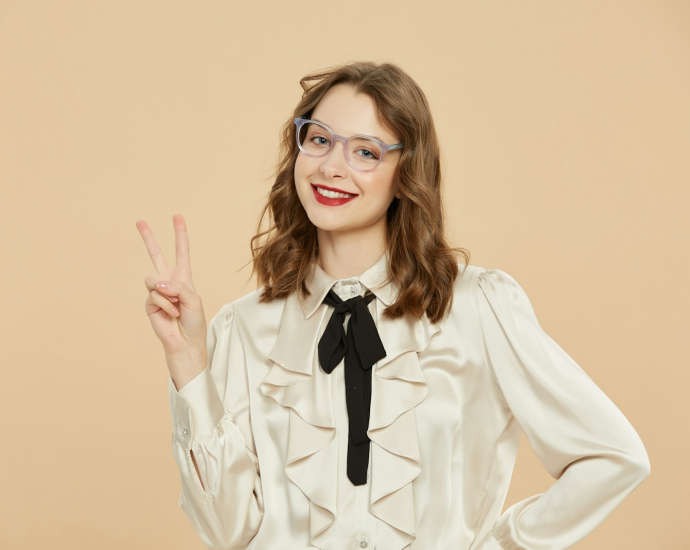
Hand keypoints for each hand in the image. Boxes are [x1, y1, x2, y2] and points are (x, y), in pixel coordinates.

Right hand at [136, 214, 206, 362]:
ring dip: (168, 294)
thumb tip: (157, 283)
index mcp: (184, 278)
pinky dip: (165, 305)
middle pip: (157, 256)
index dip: (180, 235)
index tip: (177, 216)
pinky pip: (154, 295)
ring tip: (176, 307)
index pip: (181, 252)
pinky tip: (171, 314)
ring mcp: (158, 292)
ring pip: (153, 279)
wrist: (185, 342)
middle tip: (139, 221)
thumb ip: (178, 287)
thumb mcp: (193, 300)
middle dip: (149, 238)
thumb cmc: (194, 322)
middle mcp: (169, 282)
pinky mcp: (149, 304)